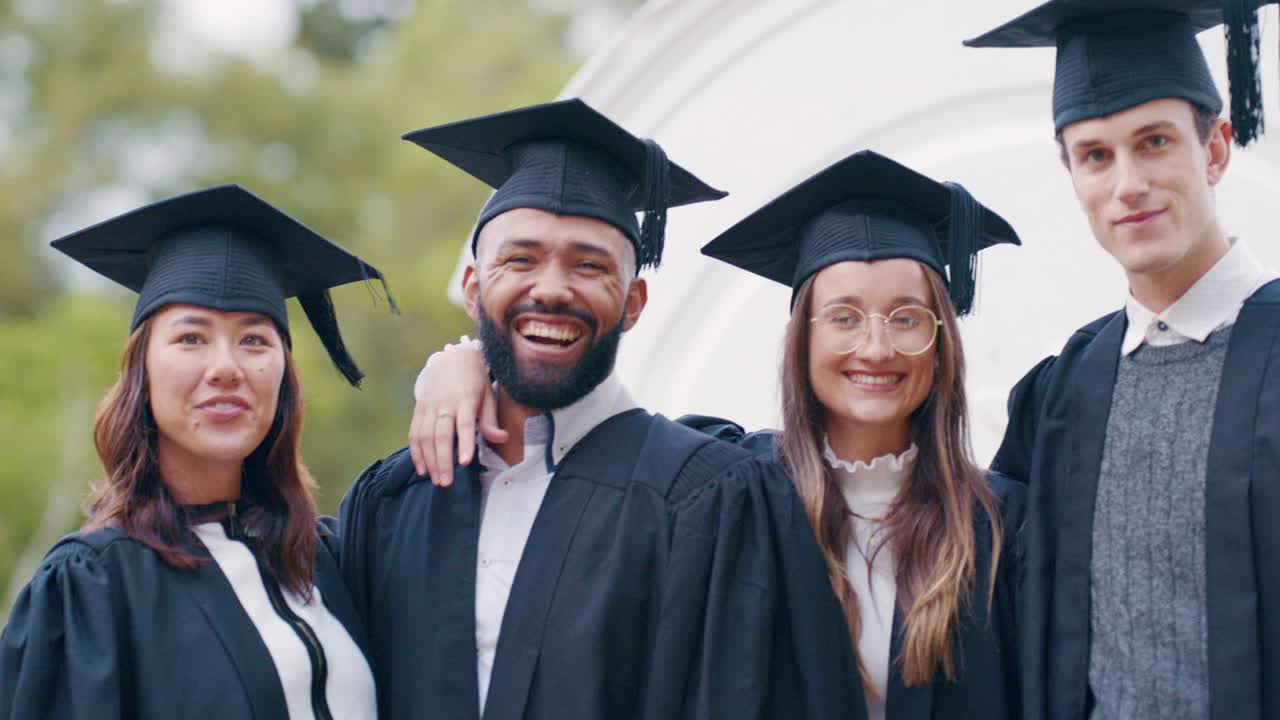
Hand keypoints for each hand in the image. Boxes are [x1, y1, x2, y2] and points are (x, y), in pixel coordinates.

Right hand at [408, 340, 506, 484]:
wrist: (452, 357)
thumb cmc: (475, 380)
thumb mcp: (487, 394)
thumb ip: (490, 420)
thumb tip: (503, 438)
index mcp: (465, 399)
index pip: (464, 424)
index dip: (464, 443)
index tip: (465, 462)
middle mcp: (445, 403)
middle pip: (440, 435)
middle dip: (442, 461)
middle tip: (446, 483)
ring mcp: (429, 406)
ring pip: (424, 437)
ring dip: (429, 461)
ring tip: (436, 480)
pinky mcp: (419, 408)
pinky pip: (414, 433)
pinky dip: (416, 452)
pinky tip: (422, 468)